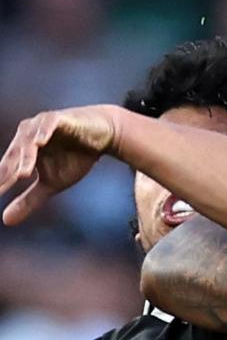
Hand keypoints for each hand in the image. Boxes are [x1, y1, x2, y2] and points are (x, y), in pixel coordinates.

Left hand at [0, 105, 122, 225]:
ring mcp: (41, 124)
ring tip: (22, 175)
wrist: (104, 135)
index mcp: (21, 150)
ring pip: (29, 141)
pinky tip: (41, 142)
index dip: (1, 182)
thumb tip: (6, 222)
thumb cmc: (76, 156)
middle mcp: (27, 135)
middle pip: (15, 155)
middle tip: (2, 188)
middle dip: (8, 172)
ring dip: (25, 157)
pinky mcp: (59, 117)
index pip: (7, 168)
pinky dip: (44, 132)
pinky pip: (48, 124)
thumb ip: (29, 200)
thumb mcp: (52, 183)